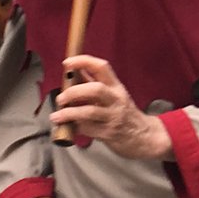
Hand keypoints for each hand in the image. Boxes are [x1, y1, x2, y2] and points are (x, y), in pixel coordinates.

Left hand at [49, 55, 171, 159]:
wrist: (142, 136)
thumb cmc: (123, 112)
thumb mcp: (113, 94)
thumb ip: (94, 82)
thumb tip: (73, 70)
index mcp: (116, 86)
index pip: (102, 67)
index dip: (83, 61)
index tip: (67, 62)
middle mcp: (116, 99)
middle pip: (95, 89)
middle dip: (73, 92)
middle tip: (60, 98)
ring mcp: (113, 117)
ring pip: (89, 112)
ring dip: (69, 113)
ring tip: (56, 116)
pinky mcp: (109, 134)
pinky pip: (88, 129)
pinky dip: (75, 127)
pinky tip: (69, 127)